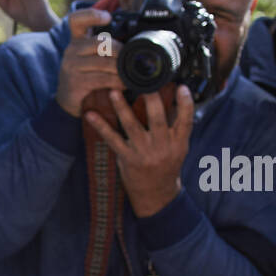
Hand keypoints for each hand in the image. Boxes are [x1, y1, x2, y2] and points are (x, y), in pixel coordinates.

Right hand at [56, 8, 121, 116]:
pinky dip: (117, 82)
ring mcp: (71, 66)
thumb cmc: (84, 78)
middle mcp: (71, 51)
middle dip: (120, 51)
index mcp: (75, 41)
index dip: (91, 14)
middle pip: (101, 42)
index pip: (76, 20)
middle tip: (130, 60)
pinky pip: (103, 78)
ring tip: (130, 75)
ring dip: (121, 70)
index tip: (108, 17)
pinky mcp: (76, 82)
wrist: (67, 103)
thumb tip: (132, 45)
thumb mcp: (89, 59)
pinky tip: (123, 85)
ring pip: (104, 62)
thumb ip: (103, 49)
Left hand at [84, 85, 194, 216]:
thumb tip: (175, 98)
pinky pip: (112, 139)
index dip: (185, 104)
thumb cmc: (167, 166)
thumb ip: (177, 126)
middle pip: (157, 119)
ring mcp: (143, 152)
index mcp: (178, 142)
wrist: (155, 193)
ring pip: (132, 126)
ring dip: (122, 108)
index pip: (185, 120)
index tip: (181, 87)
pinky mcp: (126, 157)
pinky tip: (90, 115)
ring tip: (114, 92)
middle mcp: (161, 146)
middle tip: (145, 82)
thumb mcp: (179, 148)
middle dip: (152, 100)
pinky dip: (100, 126)